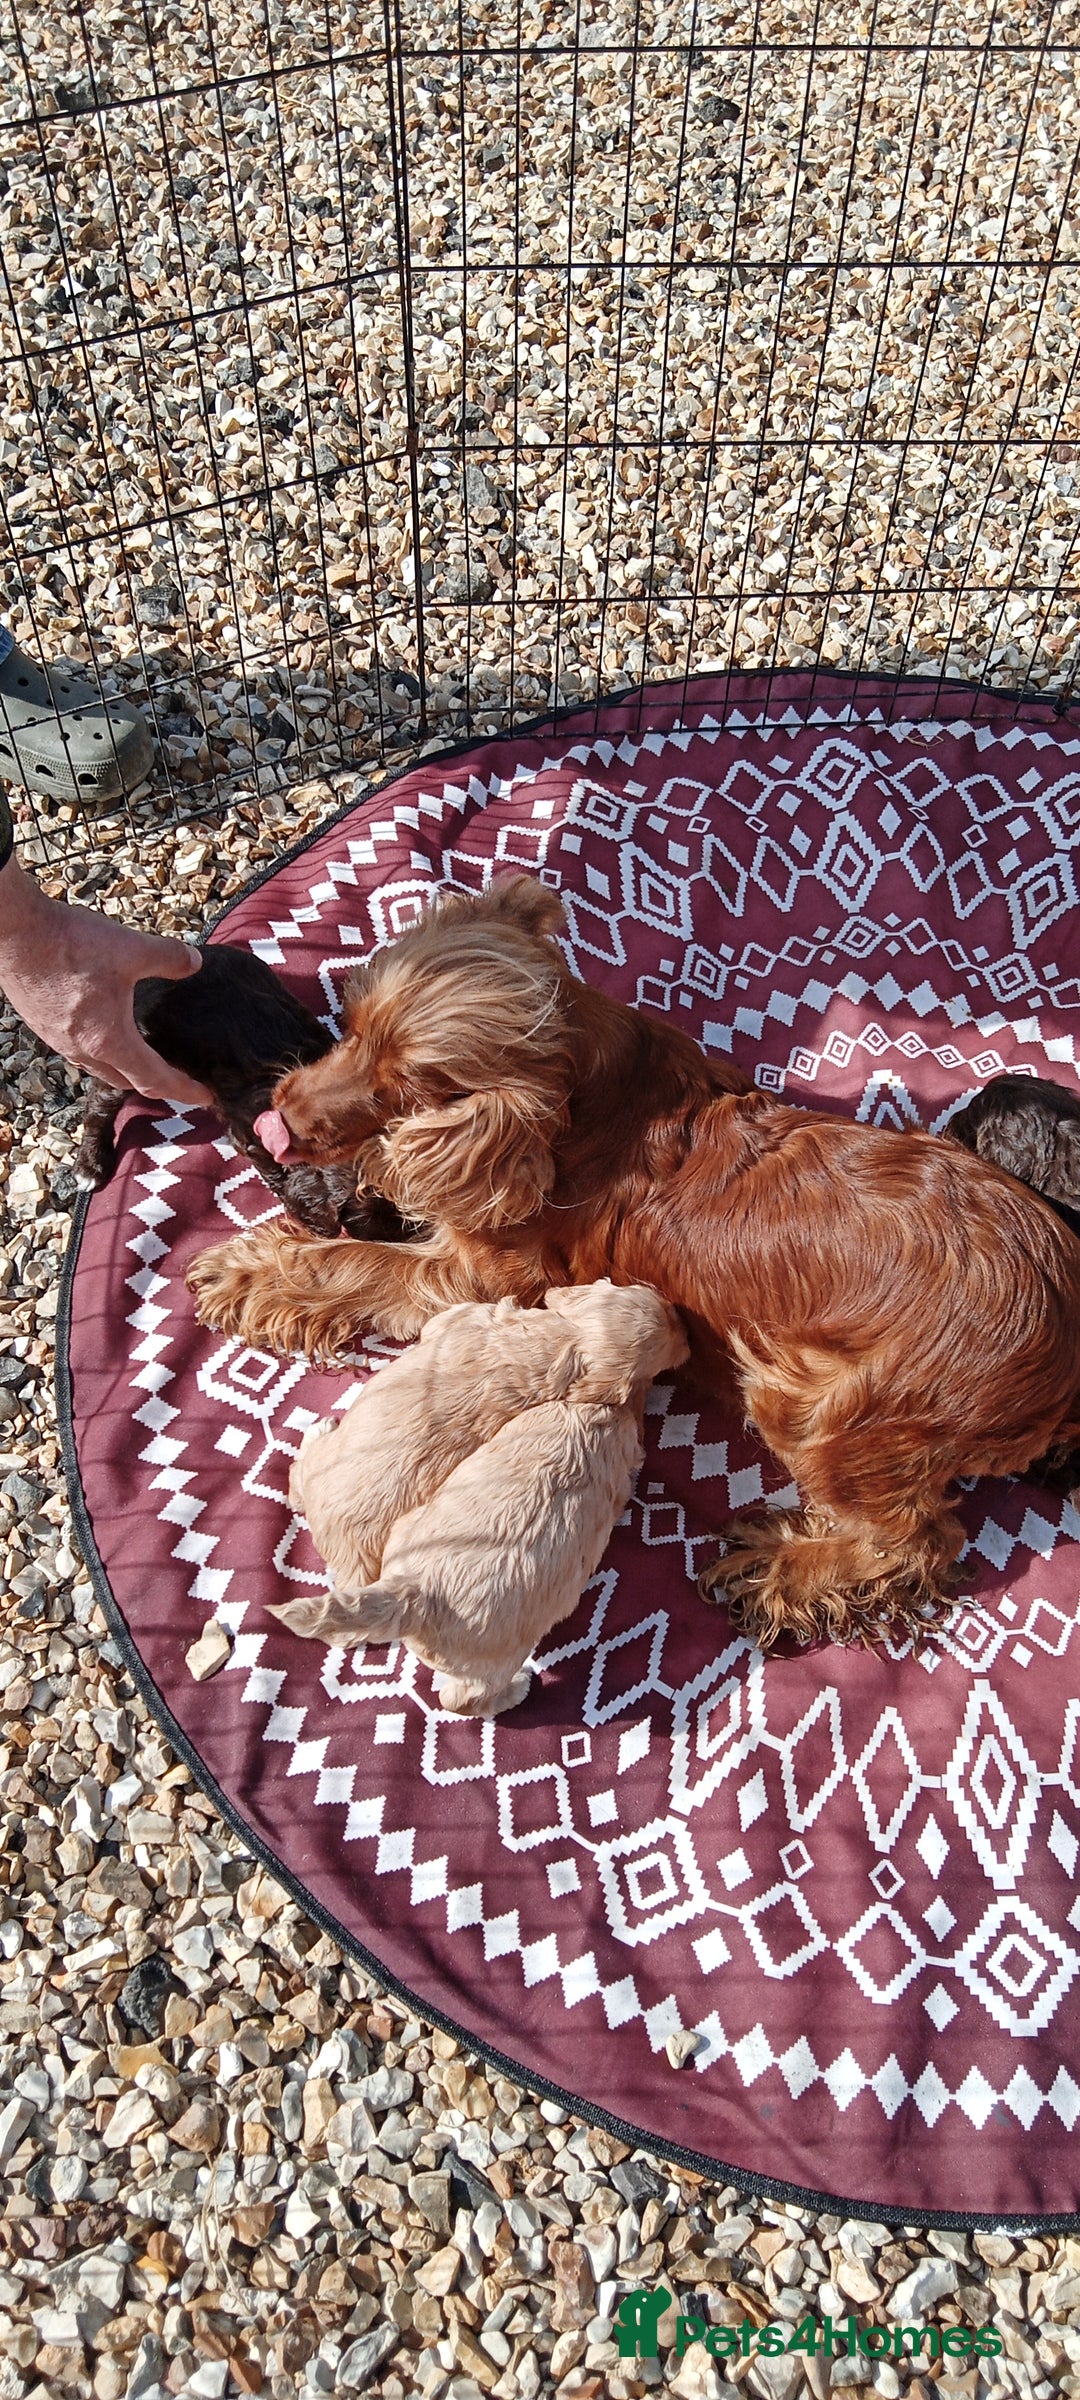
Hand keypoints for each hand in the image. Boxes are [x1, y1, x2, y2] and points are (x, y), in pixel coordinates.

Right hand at [0, 852, 213, 1106]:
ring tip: (145, 1060)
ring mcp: (58, 1041)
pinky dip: (100, 1053)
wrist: (16, 933)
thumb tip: (195, 962)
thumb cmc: (71, 943)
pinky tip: (105, 1032)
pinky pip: (78, 1052)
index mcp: (110, 1040)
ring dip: (126, 1070)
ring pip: (100, 1069)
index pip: (155, 1080)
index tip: (205, 1098)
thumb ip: (169, 957)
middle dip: (156, 1086)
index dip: (184, 1091)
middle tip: (180, 1080)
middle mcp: (83, 1050)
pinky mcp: (43, 1026)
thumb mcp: (131, 948)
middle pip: (127, 1081)